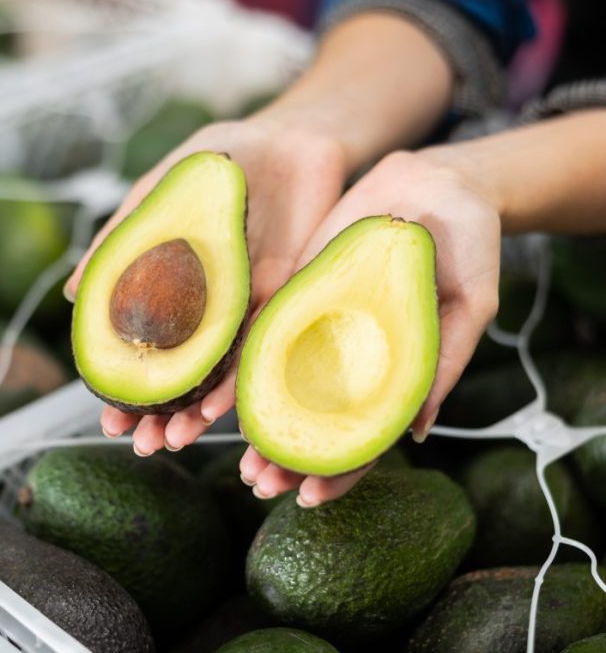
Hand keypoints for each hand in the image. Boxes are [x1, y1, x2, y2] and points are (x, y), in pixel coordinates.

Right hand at [64, 118, 348, 454]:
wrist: (288, 138)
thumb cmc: (215, 167)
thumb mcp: (157, 198)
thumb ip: (119, 241)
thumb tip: (69, 295)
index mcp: (176, 293)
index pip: (147, 353)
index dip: (126, 390)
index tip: (107, 421)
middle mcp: (211, 312)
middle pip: (184, 375)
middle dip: (161, 415)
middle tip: (140, 444)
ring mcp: (248, 310)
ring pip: (223, 373)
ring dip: (200, 410)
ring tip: (176, 439)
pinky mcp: (288, 298)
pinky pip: (265, 344)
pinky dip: (245, 377)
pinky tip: (226, 408)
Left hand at [240, 150, 501, 505]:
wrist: (435, 183)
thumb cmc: (469, 246)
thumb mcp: (470, 304)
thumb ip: (441, 361)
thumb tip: (415, 432)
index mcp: (393, 375)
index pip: (363, 437)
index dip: (339, 471)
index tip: (311, 498)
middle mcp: (350, 360)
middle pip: (312, 420)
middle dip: (282, 455)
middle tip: (255, 483)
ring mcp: (318, 328)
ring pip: (277, 385)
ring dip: (251, 418)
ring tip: (218, 446)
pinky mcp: (293, 292)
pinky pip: (259, 332)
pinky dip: (236, 362)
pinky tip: (210, 387)